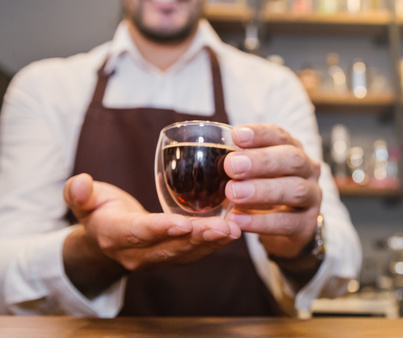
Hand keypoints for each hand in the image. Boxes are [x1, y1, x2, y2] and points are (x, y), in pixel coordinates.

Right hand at [62, 173, 240, 296]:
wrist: (104, 240)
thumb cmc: (98, 211)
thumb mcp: (83, 200)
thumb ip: (79, 193)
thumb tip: (79, 181)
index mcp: (113, 235)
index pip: (139, 233)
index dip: (161, 229)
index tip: (183, 223)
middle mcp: (135, 253)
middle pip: (170, 247)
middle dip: (198, 237)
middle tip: (225, 227)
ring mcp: (155, 260)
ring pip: (186, 253)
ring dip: (212, 242)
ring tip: (234, 230)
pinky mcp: (171, 258)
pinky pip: (194, 253)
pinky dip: (214, 244)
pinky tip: (234, 232)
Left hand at [224, 124, 321, 258]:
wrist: (284, 229)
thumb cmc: (263, 193)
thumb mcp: (251, 174)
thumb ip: (237, 164)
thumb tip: (207, 155)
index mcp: (293, 150)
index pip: (281, 136)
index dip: (260, 134)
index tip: (236, 135)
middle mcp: (308, 170)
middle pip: (293, 159)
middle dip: (262, 161)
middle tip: (232, 166)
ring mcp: (312, 198)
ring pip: (296, 190)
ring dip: (263, 190)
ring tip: (233, 193)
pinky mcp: (307, 226)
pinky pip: (288, 222)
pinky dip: (261, 221)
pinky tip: (238, 220)